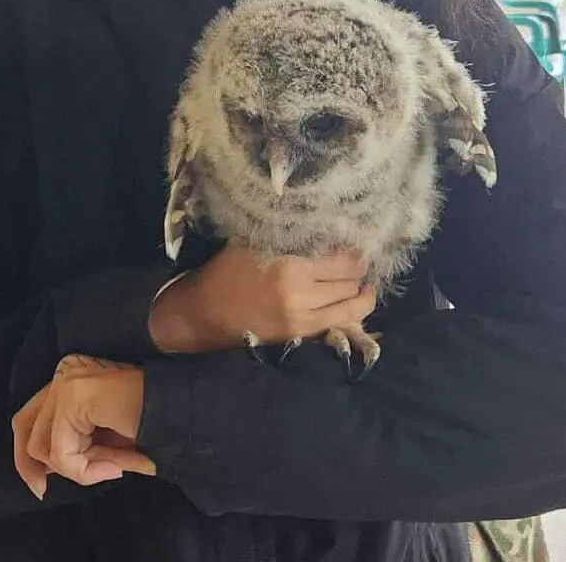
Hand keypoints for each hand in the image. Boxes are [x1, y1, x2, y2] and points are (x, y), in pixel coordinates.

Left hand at [12, 354, 155, 499]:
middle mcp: (64, 371)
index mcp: (71, 375)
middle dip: (31, 466)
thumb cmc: (147, 421)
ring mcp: (67, 382)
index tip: (40, 484)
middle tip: (42, 492)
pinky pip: (63, 454)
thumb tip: (41, 473)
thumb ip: (74, 443)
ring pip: (44, 447)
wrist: (177, 408)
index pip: (29, 416)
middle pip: (23, 426)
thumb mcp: (101, 435)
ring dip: (79, 468)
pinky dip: (87, 470)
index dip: (27, 455)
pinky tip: (117, 465)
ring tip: (113, 465)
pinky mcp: (73, 397)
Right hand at [149, 243, 375, 353]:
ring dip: (360, 297)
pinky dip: (347, 314)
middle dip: (360, 273)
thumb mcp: (256, 244)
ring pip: (351, 310)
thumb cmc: (226, 271)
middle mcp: (302, 297)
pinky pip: (336, 325)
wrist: (202, 313)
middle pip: (352, 285)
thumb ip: (291, 239)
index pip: (345, 262)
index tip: (358, 245)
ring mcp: (302, 321)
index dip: (357, 253)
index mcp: (292, 269)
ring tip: (363, 286)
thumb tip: (326, 229)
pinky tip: (347, 304)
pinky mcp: (298, 336)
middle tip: (360, 263)